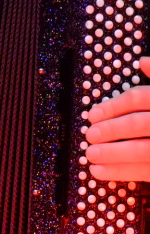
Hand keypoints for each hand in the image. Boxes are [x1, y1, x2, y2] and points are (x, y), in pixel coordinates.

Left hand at [85, 56, 149, 181]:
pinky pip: (148, 172)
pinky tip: (100, 172)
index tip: (92, 114)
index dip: (114, 105)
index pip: (140, 98)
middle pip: (141, 124)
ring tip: (89, 155)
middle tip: (90, 135)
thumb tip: (142, 61)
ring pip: (144, 150)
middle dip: (113, 130)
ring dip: (114, 154)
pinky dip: (122, 172)